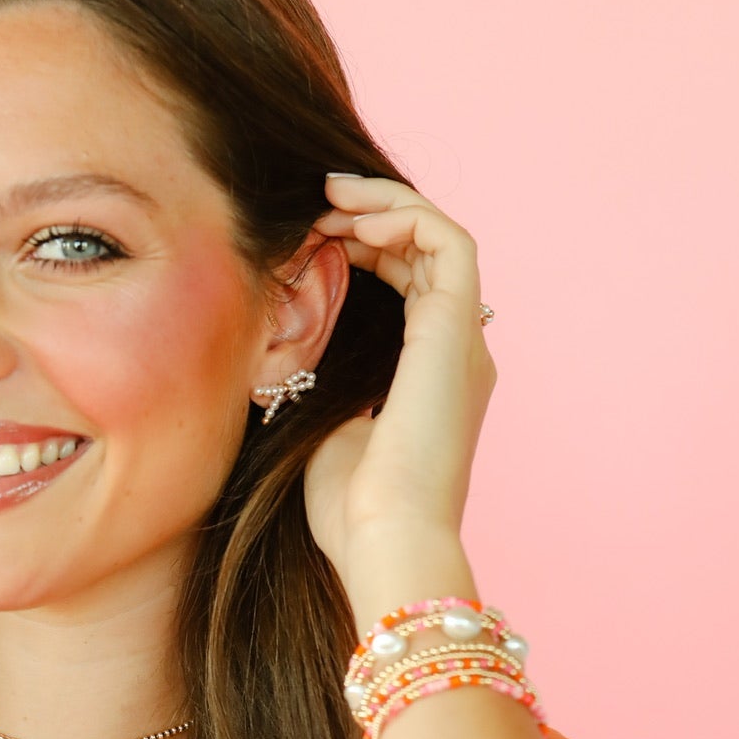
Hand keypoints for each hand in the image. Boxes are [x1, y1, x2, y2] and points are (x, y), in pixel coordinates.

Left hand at [303, 174, 495, 573]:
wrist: (385, 541)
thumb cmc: (349, 508)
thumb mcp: (319, 421)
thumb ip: (315, 373)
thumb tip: (276, 337)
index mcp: (428, 376)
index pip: (408, 284)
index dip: (362, 248)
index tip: (307, 236)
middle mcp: (456, 353)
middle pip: (425, 253)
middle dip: (370, 216)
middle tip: (315, 202)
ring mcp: (462, 342)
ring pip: (440, 237)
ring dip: (384, 207)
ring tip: (329, 198)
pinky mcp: (457, 334)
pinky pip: (449, 244)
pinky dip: (405, 217)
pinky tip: (352, 220)